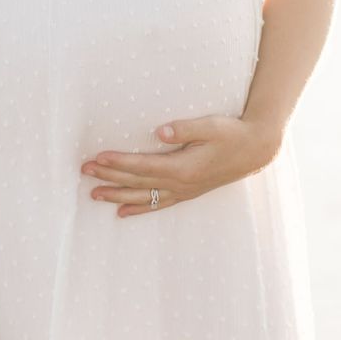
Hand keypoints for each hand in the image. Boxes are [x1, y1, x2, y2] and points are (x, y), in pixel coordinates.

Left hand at [79, 112, 282, 214]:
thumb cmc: (232, 134)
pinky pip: (158, 204)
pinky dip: (139, 208)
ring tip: (94, 195)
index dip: (119, 162)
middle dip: (109, 177)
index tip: (98, 157)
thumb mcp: (211, 126)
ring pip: (143, 196)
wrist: (255, 150)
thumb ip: (184, 128)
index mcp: (183, 167)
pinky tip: (122, 213)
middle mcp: (180, 183)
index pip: (142, 166)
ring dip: (117, 195)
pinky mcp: (188, 192)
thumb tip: (158, 131)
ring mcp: (183, 191)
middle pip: (137, 182)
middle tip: (84, 171)